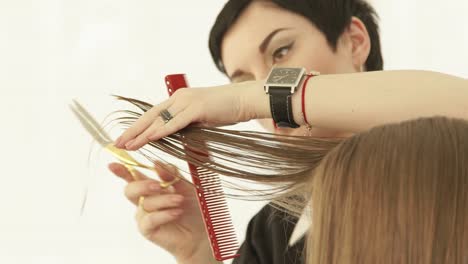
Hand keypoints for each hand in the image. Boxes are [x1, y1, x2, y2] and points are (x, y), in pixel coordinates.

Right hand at [109, 161, 218, 262]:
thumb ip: (171, 175)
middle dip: (142, 185)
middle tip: (158, 185)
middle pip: (130, 190)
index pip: (132, 176)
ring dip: (164, 200)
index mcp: (151, 187)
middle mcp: (144, 200)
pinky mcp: (148, 230)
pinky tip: (176, 212)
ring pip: (146, 203)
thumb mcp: (185, 186)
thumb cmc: (192, 208)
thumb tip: (157, 163)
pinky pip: (150, 219)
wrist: (200, 232)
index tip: (113, 164)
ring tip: (180, 200)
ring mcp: (144, 215)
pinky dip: (164, 214)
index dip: (121, 170)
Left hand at [114, 80, 268, 149]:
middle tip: (117, 143)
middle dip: (133, 130)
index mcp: (179, 99)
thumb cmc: (226, 110)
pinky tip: (149, 138)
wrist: (244, 99)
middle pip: (151, 116)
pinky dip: (161, 131)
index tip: (126, 137)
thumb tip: (176, 138)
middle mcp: (179, 98)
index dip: (138, 126)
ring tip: (128, 144)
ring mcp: (187, 102)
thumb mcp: (202, 119)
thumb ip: (187, 126)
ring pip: (160, 120)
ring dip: (142, 134)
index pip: (154, 114)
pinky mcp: (197, 108)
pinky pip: (175, 122)